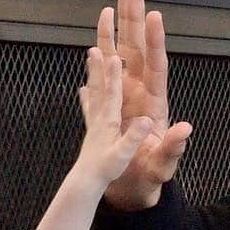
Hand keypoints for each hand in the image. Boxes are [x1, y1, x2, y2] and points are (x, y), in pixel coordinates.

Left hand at [76, 46, 152, 185]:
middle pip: (100, 86)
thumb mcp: (123, 156)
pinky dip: (87, 97)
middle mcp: (100, 118)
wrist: (86, 184)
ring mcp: (94, 122)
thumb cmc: (107, 171)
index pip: (113, 94)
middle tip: (96, 45)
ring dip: (93, 73)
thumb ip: (133, 138)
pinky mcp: (92, 130)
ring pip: (94, 92)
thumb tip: (146, 122)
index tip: (114, 55)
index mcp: (110, 123)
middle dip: (99, 66)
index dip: (114, 76)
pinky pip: (89, 108)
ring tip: (90, 54)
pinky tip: (83, 89)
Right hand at [96, 0, 192, 209]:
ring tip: (110, 4)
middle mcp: (138, 93)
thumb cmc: (150, 176)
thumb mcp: (163, 165)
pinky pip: (100, 78)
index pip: (156, 65)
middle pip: (136, 48)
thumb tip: (185, 129)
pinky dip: (96, 62)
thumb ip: (173, 147)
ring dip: (113, 31)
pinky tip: (91, 46)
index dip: (154, 41)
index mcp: (154, 102)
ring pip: (117, 56)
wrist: (132, 188)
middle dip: (133, 18)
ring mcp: (123, 97)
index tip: (153, 15)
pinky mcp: (109, 106)